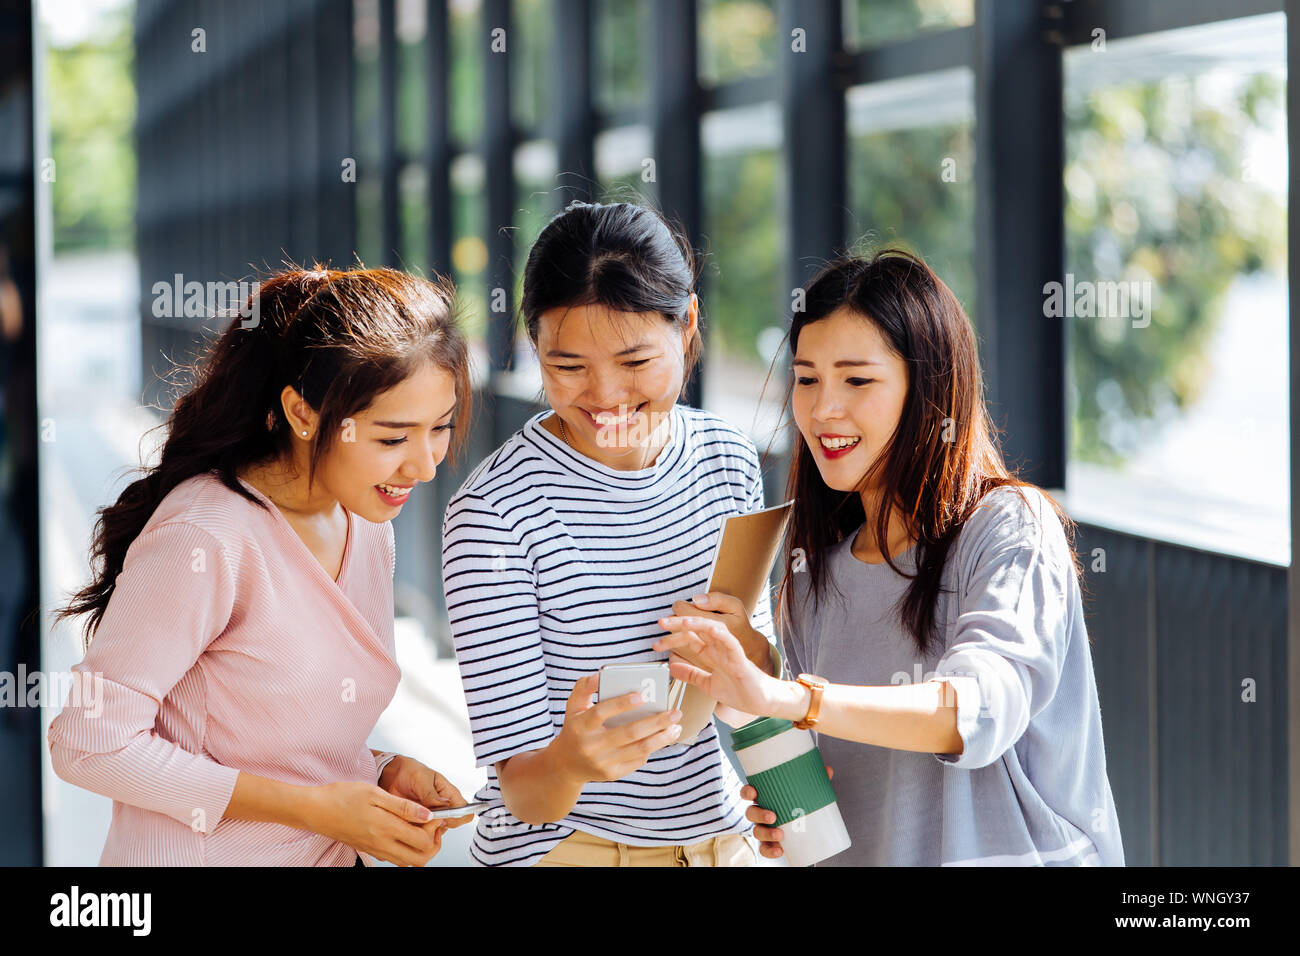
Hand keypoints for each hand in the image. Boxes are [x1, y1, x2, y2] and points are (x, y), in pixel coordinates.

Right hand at [304, 780, 445, 866]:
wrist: (314, 810)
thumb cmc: (341, 797)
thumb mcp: (374, 793)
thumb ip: (403, 806)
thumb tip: (427, 814)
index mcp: (386, 828)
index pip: (423, 840)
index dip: (434, 828)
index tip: (433, 814)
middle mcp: (382, 844)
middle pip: (420, 859)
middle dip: (432, 843)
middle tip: (430, 825)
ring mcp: (375, 850)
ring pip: (407, 861)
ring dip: (419, 847)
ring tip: (418, 826)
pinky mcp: (369, 850)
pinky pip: (393, 857)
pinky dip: (405, 848)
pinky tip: (402, 829)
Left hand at [380, 755, 473, 830]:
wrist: (393, 776)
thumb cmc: (411, 772)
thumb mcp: (420, 778)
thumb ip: (431, 793)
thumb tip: (444, 805)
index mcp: (449, 794)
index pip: (465, 811)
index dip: (457, 817)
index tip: (442, 815)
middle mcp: (444, 808)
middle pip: (451, 825)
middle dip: (438, 825)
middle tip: (423, 816)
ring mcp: (432, 817)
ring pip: (437, 832)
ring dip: (425, 829)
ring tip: (412, 816)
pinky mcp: (421, 823)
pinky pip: (422, 835)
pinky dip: (415, 831)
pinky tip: (407, 821)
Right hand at [551, 673, 683, 782]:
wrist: (566, 764)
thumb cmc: (576, 727)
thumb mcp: (573, 706)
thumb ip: (584, 687)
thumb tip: (600, 675)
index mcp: (580, 725)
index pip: (601, 712)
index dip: (621, 704)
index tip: (642, 695)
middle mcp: (590, 746)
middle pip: (628, 733)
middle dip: (656, 722)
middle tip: (675, 712)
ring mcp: (601, 762)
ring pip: (638, 749)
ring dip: (661, 738)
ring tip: (676, 727)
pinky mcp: (610, 774)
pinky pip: (636, 760)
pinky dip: (651, 748)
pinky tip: (661, 738)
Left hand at [654, 613, 782, 716]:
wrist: (762, 702)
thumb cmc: (739, 691)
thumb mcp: (708, 684)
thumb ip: (691, 674)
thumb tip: (671, 667)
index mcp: (712, 653)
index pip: (689, 638)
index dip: (672, 639)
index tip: (656, 645)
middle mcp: (719, 648)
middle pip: (698, 629)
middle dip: (678, 624)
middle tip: (660, 622)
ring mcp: (730, 652)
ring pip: (713, 629)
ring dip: (697, 623)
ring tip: (682, 620)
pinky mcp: (740, 659)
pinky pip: (731, 642)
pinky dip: (721, 634)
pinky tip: (711, 628)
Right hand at [741, 766, 833, 859]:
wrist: (806, 829)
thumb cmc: (799, 803)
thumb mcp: (807, 791)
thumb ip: (815, 780)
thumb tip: (828, 770)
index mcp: (765, 798)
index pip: (748, 793)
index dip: (747, 792)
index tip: (753, 792)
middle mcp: (760, 813)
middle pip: (750, 813)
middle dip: (759, 814)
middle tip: (773, 816)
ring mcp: (764, 829)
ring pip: (756, 832)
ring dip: (766, 833)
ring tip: (780, 835)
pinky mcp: (770, 843)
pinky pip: (764, 849)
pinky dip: (769, 851)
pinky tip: (779, 851)